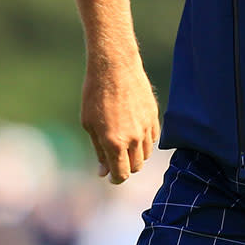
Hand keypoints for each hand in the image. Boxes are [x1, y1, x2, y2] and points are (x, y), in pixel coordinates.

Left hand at [80, 54, 159, 184]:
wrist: (114, 65)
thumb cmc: (95, 93)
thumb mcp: (89, 123)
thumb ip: (99, 149)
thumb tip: (103, 171)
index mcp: (114, 142)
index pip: (122, 174)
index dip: (116, 178)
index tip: (110, 175)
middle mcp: (133, 137)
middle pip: (136, 166)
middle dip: (125, 167)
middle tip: (115, 158)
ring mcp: (146, 126)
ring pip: (147, 153)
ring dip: (136, 154)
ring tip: (124, 142)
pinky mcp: (154, 115)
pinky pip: (153, 137)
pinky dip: (145, 140)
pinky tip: (134, 131)